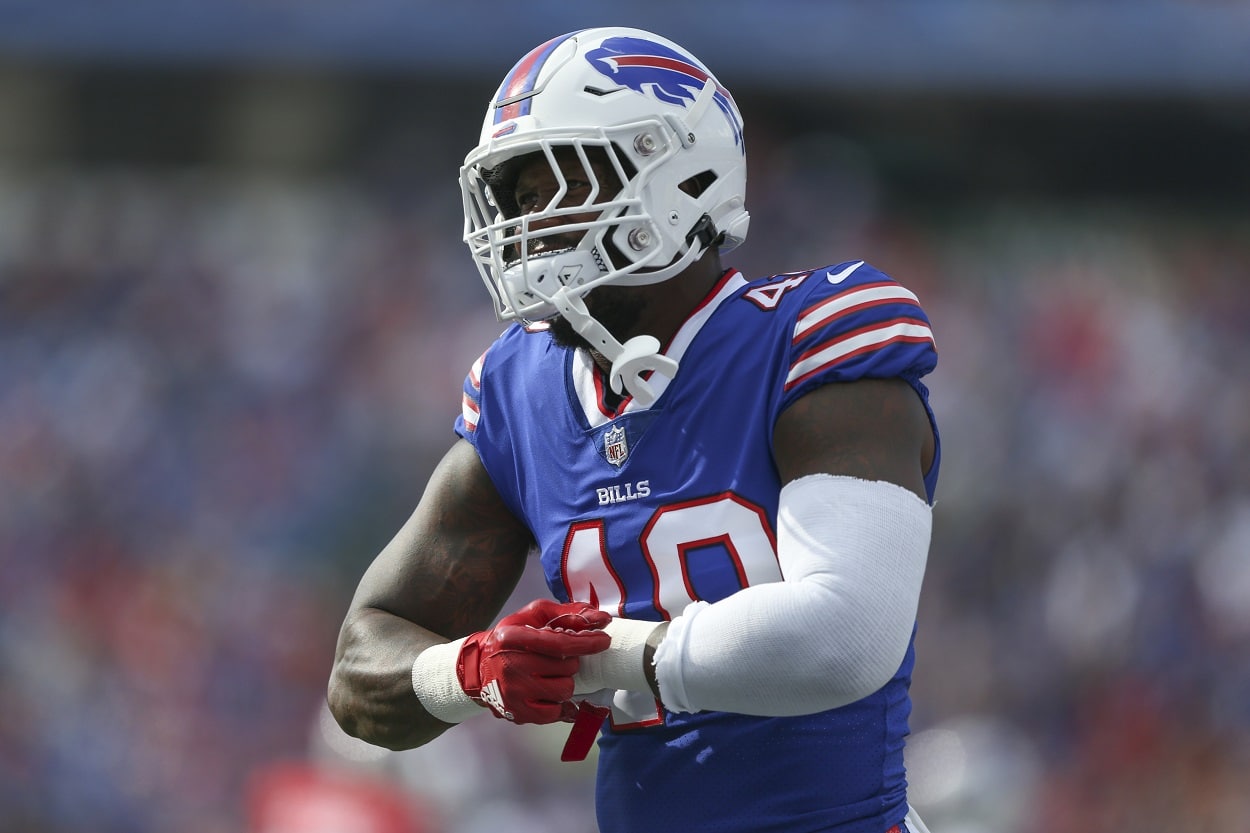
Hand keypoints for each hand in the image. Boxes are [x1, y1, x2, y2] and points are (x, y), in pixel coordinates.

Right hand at [457, 599, 610, 723]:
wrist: (478, 667)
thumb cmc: (512, 639)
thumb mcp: (532, 616)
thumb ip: (566, 614)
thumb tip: (599, 618)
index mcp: (512, 637)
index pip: (558, 643)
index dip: (586, 642)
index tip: (604, 640)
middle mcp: (510, 665)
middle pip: (566, 668)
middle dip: (570, 663)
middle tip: (560, 661)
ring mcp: (512, 692)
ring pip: (563, 691)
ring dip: (565, 682)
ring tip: (552, 676)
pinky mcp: (516, 712)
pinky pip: (554, 714)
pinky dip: (559, 704)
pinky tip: (550, 694)